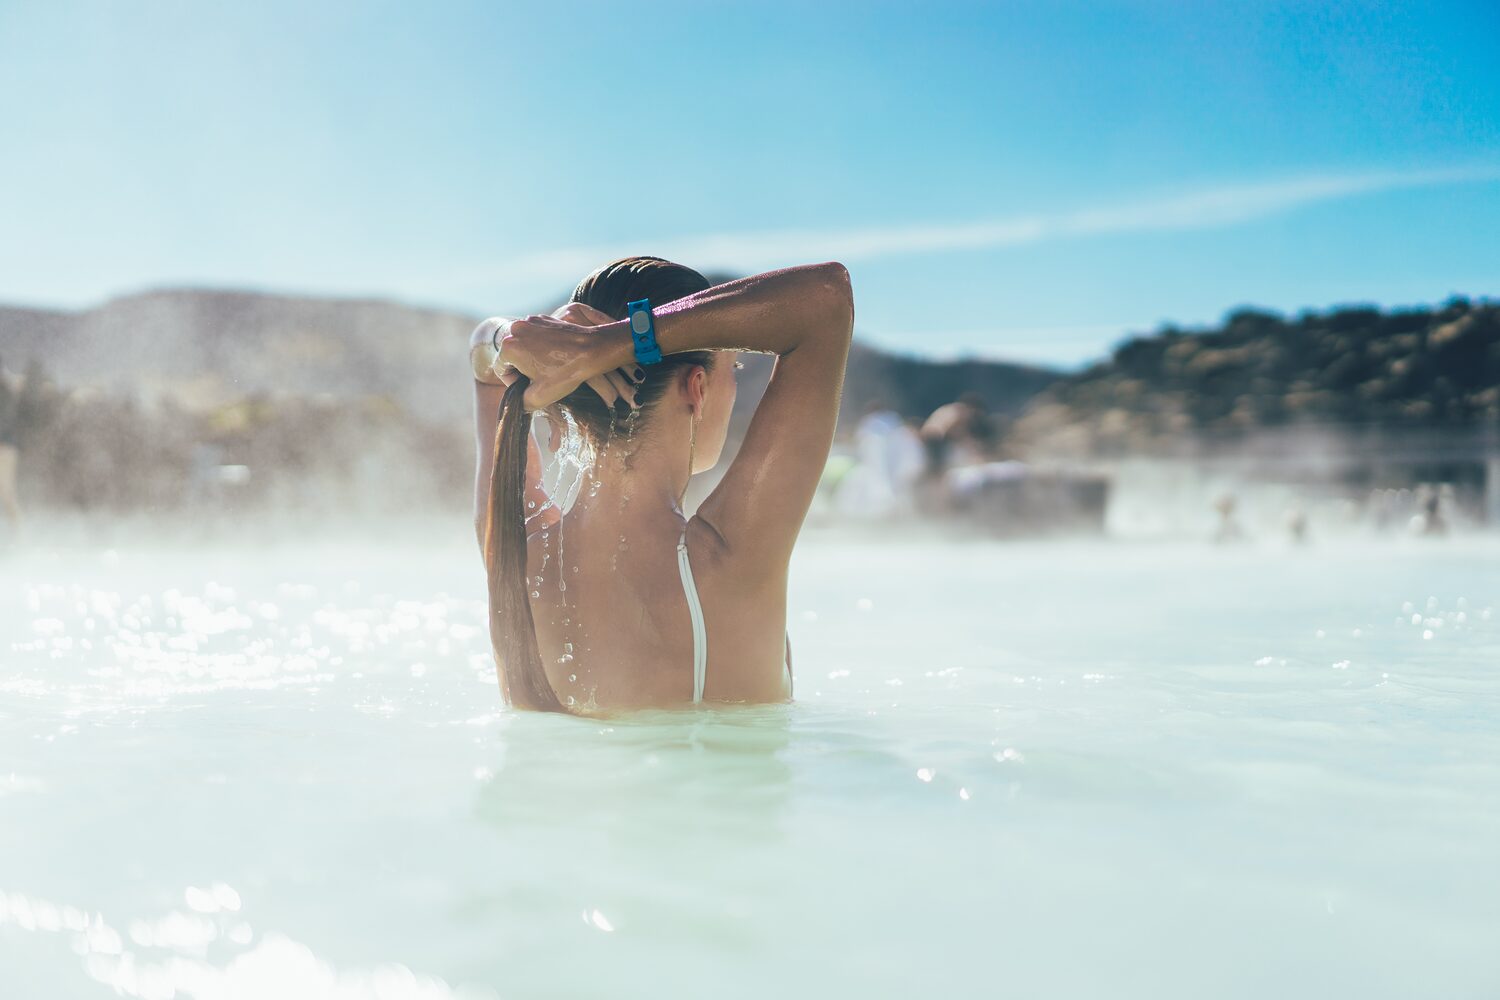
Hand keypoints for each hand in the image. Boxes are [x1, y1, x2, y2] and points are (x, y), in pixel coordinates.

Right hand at [496, 306, 641, 410]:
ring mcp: (530, 320)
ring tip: (549, 367)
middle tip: (540, 379)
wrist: (591, 350)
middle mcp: (516, 328)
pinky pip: (535, 335)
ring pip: (523, 344)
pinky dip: (541, 345)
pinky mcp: (544, 318)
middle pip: (511, 356)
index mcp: (509, 346)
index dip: (514, 383)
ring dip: (531, 357)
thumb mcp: (539, 397)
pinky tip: (556, 356)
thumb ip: (520, 402)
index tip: (529, 388)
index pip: (502, 370)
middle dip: (523, 369)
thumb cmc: (566, 373)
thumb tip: (516, 402)